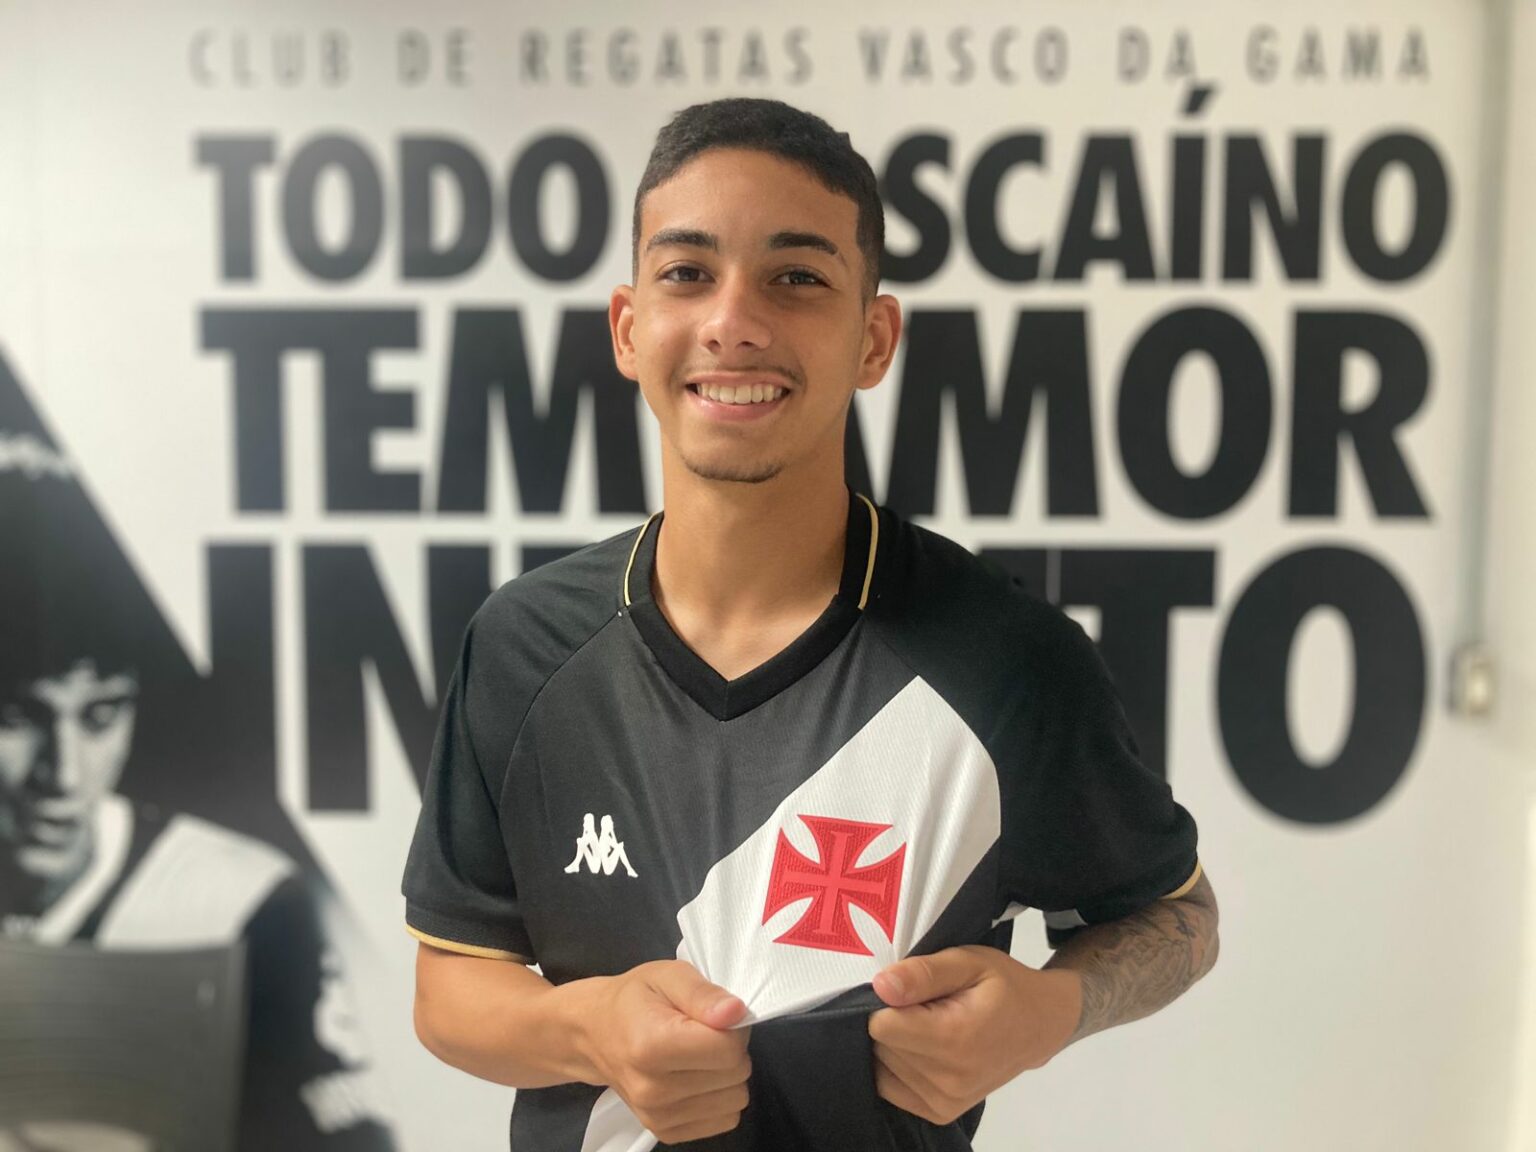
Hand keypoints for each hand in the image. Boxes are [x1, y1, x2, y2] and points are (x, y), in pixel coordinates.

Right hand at [581, 960, 751, 1143]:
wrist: (594, 1034)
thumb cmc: (633, 1001)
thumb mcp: (668, 975)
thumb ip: (703, 993)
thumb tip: (736, 1012)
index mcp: (652, 1046)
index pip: (729, 1049)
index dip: (733, 1026)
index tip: (713, 1016)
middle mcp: (653, 1090)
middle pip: (736, 1075)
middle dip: (730, 1049)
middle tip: (702, 1033)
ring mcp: (658, 1116)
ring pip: (735, 1100)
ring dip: (727, 1075)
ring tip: (698, 1055)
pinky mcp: (666, 1132)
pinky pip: (725, 1119)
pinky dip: (719, 1097)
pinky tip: (696, 1077)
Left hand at [868, 945, 1080, 1125]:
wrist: (1039, 1025)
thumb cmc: (1003, 987)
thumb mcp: (967, 962)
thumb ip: (923, 973)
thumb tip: (880, 987)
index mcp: (954, 1038)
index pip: (881, 1026)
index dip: (890, 1002)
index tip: (916, 993)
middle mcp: (949, 1079)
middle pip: (882, 1046)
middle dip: (895, 1022)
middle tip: (930, 1008)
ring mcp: (946, 1101)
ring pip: (884, 1066)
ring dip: (899, 1045)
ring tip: (934, 1028)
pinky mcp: (941, 1113)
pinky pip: (890, 1088)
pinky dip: (899, 1067)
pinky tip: (925, 1049)